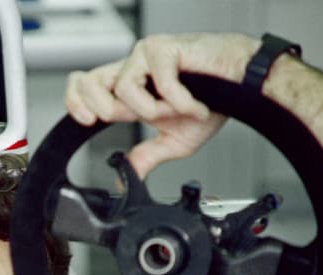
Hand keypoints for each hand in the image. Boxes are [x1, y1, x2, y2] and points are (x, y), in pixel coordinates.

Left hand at [65, 33, 259, 176]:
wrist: (246, 87)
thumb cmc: (215, 101)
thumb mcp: (173, 141)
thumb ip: (145, 157)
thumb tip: (124, 178)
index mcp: (129, 88)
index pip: (84, 85)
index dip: (75, 102)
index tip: (88, 122)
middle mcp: (133, 69)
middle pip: (88, 81)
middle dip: (107, 109)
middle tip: (134, 118)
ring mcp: (146, 56)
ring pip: (122, 88)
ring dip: (153, 110)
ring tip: (178, 109)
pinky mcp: (164, 48)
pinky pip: (157, 84)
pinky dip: (180, 102)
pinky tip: (196, 103)